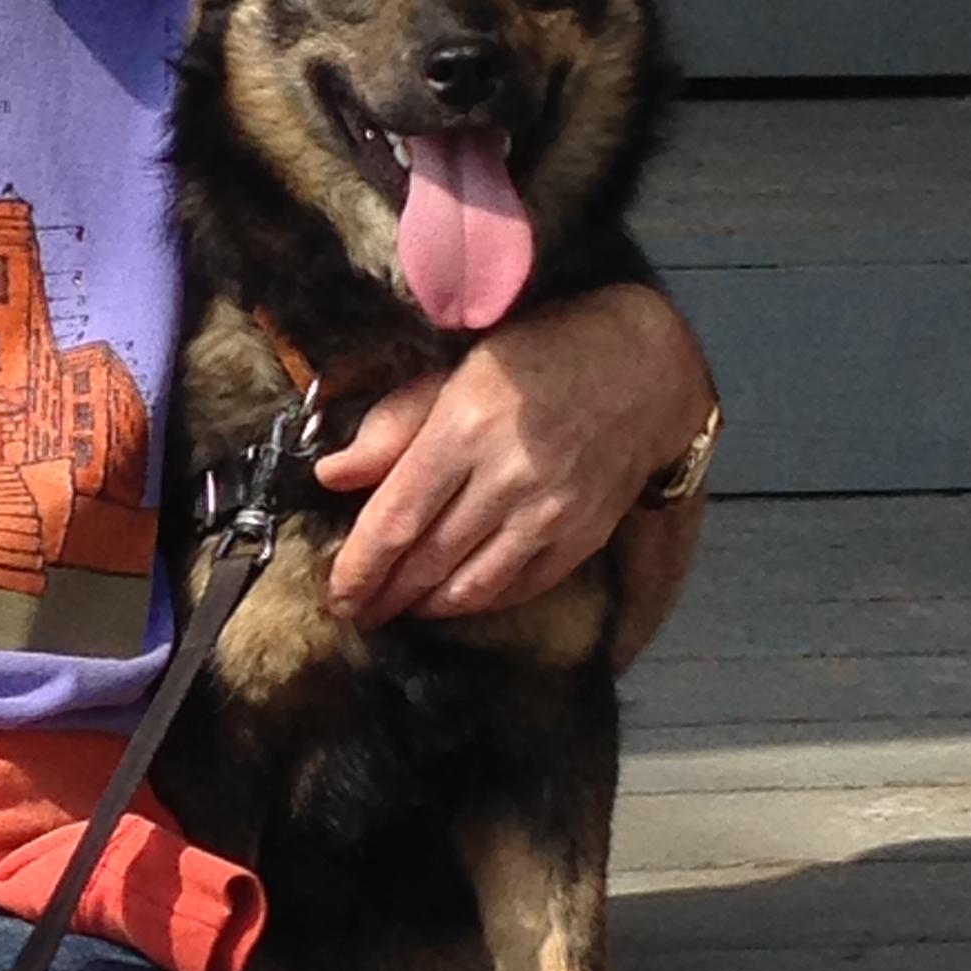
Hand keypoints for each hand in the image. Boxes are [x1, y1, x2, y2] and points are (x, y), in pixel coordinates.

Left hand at [314, 285, 710, 631]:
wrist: (639, 369)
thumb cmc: (532, 358)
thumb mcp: (451, 370)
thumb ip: (391, 426)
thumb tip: (330, 476)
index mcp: (463, 430)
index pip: (397, 518)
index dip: (360, 566)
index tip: (337, 594)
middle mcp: (507, 479)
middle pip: (429, 559)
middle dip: (385, 595)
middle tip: (356, 612)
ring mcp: (550, 514)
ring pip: (473, 584)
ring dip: (427, 606)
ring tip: (398, 609)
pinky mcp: (583, 537)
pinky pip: (520, 586)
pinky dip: (480, 600)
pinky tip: (454, 598)